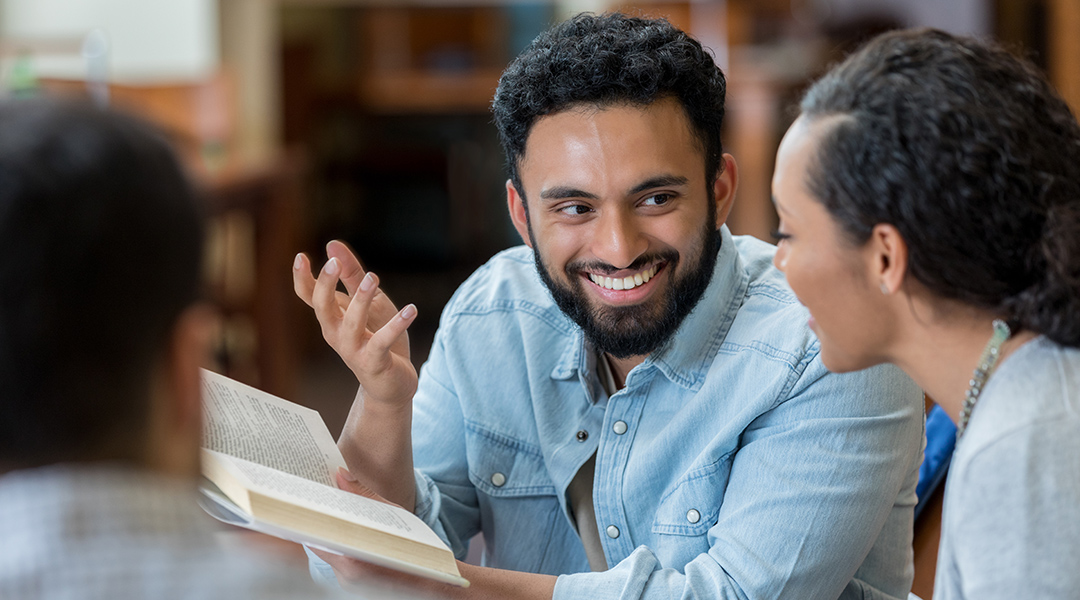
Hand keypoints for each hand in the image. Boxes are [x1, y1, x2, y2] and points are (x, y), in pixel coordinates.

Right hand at [293, 241, 417, 408]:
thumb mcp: (369, 301)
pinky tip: (411, 309)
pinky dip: (397, 324)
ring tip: (372, 277)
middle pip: (322, 307)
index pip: (309, 296)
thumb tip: (332, 245)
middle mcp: (336, 333)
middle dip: (325, 285)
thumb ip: (353, 275)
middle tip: (334, 263)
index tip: (301, 257)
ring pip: (351, 323)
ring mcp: (353, 349)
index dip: (302, 278)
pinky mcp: (375, 362)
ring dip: (360, 300)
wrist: (392, 384)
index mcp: (332, 318)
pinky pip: (383, 341)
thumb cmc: (377, 338)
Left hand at [311, 469, 454, 596]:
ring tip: (331, 508)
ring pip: (330, 554)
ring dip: (330, 533)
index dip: (311, 515)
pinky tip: (345, 529)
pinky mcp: (354, 587)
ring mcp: (350, 586)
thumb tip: (341, 475)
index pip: (318, 537)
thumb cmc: (422, 554)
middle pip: (321, 545)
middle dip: (321, 521)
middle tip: (318, 497)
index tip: (308, 496)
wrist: (440, 586)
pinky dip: (340, 545)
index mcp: (355, 564)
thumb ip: (365, 497)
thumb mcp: (396, 519)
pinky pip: (339, 563)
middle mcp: (348, 579)